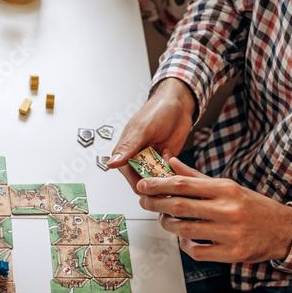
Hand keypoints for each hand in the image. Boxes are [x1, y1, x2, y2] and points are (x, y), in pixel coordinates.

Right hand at [106, 78, 195, 192]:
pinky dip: (173, 172)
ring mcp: (152, 159)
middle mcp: (137, 157)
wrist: (179, 104)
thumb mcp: (142, 129)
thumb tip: (111, 163)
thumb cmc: (158, 110)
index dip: (139, 183)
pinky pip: (168, 173)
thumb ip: (128, 147)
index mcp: (126, 151)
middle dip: (154, 183)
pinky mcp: (165, 160)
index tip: (150, 187)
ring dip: (164, 178)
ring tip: (169, 168)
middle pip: (143, 180)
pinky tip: (173, 162)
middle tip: (164, 180)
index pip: (129, 175)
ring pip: (156, 179)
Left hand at [137, 158, 291, 262]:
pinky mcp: (232, 253)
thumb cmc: (252, 206)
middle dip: (156, 204)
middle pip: (180, 206)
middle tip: (145, 202)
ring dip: (168, 225)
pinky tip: (184, 238)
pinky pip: (197, 251)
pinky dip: (185, 245)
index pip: (184, 184)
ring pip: (185, 230)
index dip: (159, 184)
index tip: (143, 185)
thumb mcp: (227, 186)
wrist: (284, 230)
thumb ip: (196, 177)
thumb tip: (171, 163)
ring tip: (164, 219)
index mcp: (225, 189)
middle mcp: (227, 209)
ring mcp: (230, 233)